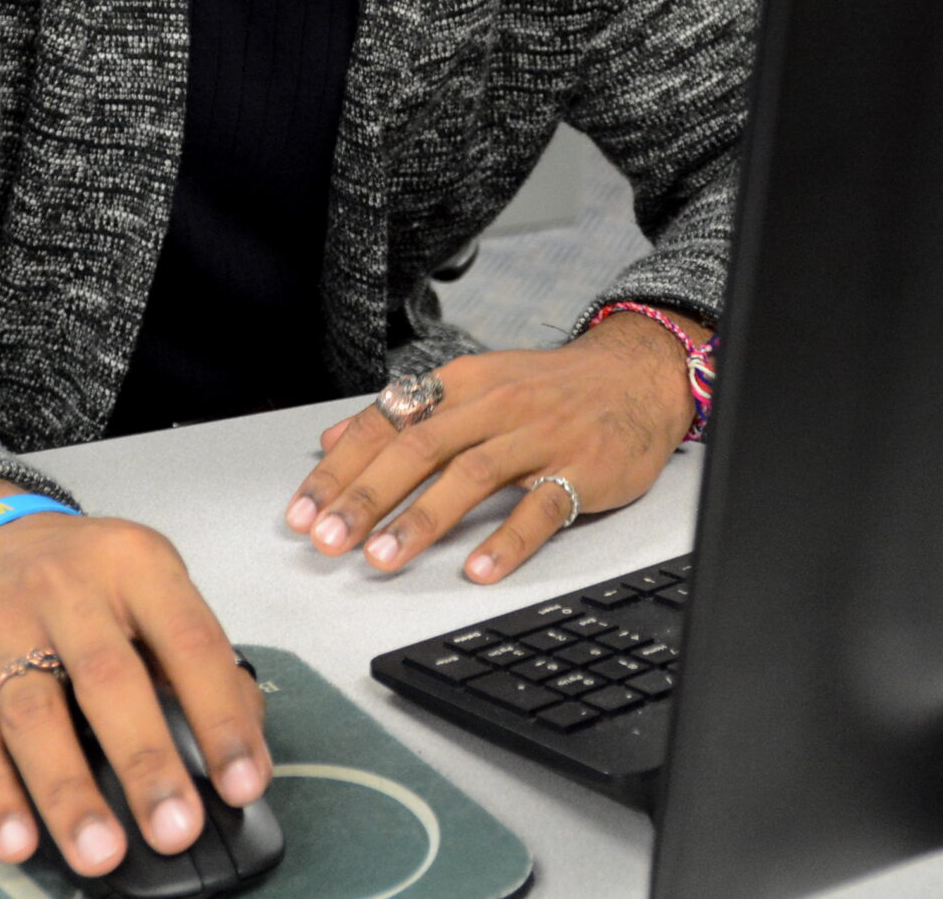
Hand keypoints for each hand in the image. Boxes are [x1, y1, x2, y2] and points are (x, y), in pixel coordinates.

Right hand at [0, 480, 269, 879]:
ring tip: (100, 852)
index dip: (221, 715)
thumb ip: (199, 658)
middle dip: (145, 762)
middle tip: (176, 828)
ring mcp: (1, 629)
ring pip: (33, 716)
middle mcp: (66, 590)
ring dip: (68, 792)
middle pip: (108, 681)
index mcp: (136, 564)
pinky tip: (18, 840)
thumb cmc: (93, 575)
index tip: (245, 782)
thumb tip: (243, 747)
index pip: (189, 642)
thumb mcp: (157, 584)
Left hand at [287, 311, 702, 583]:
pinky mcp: (583, 468)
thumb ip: (405, 413)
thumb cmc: (552, 387)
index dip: (342, 469)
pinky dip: (509, 541)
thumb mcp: (476, 383)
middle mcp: (498, 405)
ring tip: (384, 559)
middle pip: (421, 449)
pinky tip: (480, 570)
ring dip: (423, 519)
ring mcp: (542, 436)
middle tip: (329, 540)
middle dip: (368, 497)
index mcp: (464, 383)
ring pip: (473, 475)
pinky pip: (542, 507)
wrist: (639, 372)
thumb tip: (333, 439)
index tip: (303, 511)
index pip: (389, 423)